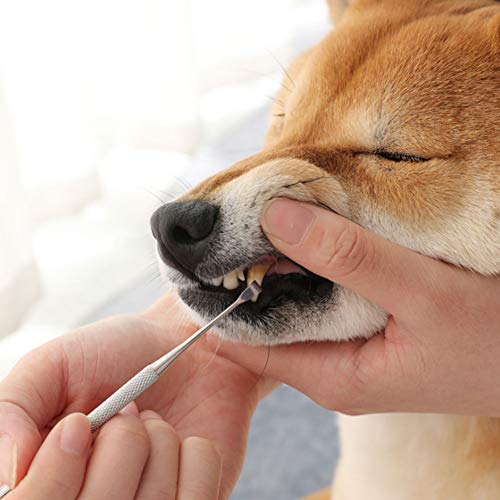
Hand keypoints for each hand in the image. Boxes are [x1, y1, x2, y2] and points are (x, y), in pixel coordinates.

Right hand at [0, 293, 274, 496]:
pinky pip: (196, 497)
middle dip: (120, 441)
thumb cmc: (116, 352)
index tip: (80, 423)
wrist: (182, 347)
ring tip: (154, 420)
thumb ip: (15, 407)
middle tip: (127, 411)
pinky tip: (184, 437)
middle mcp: (96, 497)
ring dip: (160, 441)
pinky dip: (195, 454)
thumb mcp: (53, 364)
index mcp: (51, 475)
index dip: (58, 470)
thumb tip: (9, 470)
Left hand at [211, 198, 499, 415]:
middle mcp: (332, 367)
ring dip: (285, 260)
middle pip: (266, 317)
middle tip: (235, 216)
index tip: (203, 248)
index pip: (245, 342)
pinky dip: (316, 261)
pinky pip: (325, 293)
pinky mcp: (367, 328)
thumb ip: (347, 256)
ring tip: (267, 214)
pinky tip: (314, 230)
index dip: (221, 294)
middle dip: (251, 268)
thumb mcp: (421, 293)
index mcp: (331, 376)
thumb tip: (272, 216)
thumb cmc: (495, 336)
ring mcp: (349, 348)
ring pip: (295, 301)